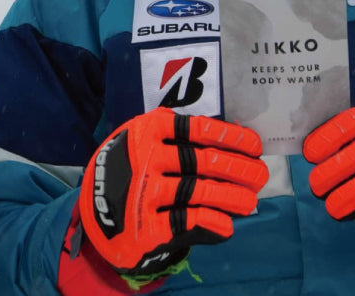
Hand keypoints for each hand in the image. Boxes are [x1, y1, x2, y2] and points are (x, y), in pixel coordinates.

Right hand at [78, 107, 268, 279]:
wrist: (94, 212)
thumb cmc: (129, 168)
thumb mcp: (142, 139)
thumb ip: (175, 135)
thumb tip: (233, 139)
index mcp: (148, 129)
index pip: (199, 129)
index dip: (232, 137)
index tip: (255, 147)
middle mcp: (146, 157)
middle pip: (205, 161)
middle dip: (240, 169)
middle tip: (260, 176)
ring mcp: (145, 191)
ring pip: (201, 191)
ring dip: (233, 197)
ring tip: (249, 202)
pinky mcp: (145, 224)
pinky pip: (187, 221)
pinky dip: (212, 222)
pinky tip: (226, 223)